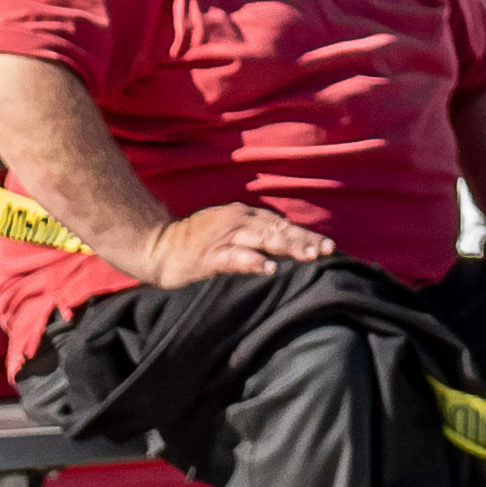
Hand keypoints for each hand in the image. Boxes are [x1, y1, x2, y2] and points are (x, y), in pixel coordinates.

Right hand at [133, 201, 335, 286]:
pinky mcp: (209, 255)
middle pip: (278, 230)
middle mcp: (239, 222)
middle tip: (327, 251)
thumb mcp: (229, 232)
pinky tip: (269, 269)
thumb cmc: (196, 242)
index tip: (328, 247)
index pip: (282, 225)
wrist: (156, 245)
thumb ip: (254, 236)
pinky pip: (235, 257)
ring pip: (262, 239)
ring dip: (287, 247)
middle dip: (304, 240)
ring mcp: (224, 237)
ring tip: (309, 257)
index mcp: (245, 217)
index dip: (305, 235)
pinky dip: (253, 262)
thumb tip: (285, 246)